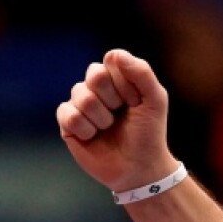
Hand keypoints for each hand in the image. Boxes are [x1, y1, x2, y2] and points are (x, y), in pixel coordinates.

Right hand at [56, 49, 179, 192]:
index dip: (126, 83)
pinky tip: (93, 137)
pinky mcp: (68, 124)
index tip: (136, 101)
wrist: (139, 168)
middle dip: (113, 98)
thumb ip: (142, 73)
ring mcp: (80, 104)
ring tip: (109, 129)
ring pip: (81, 95)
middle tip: (122, 113)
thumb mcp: (155, 100)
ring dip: (102, 117)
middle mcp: (96, 88)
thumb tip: (114, 54)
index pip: (111, 61)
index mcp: (117, 78)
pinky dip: (85, 128)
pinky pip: (68, 114)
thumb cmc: (149, 133)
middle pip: (94, 74)